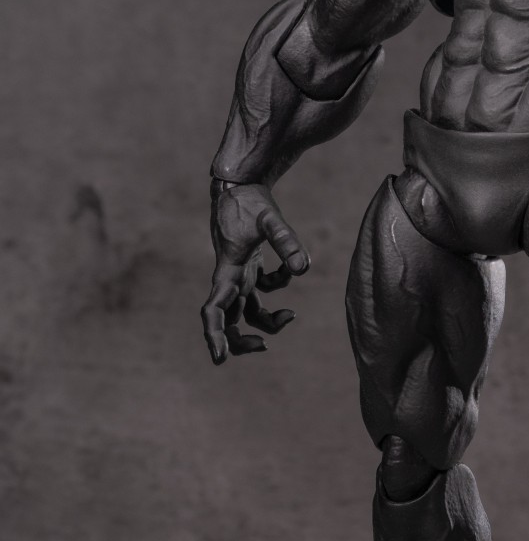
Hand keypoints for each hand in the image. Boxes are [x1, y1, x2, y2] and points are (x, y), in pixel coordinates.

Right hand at [201, 181, 309, 364]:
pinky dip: (275, 289)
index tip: (220, 359)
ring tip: (290, 317)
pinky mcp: (247, 265)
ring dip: (263, 321)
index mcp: (227, 271)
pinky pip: (259, 290)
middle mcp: (229, 277)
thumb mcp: (270, 220)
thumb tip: (304, 269)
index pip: (214, 311)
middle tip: (263, 346)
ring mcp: (238, 273)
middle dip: (239, 340)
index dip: (214, 336)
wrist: (240, 182)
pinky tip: (290, 272)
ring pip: (244, 310)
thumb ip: (287, 242)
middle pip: (226, 320)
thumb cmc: (250, 200)